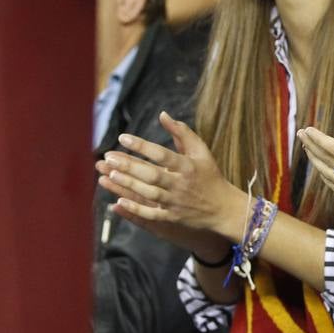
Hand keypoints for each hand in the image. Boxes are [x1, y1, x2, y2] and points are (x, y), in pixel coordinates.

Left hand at [95, 112, 245, 262]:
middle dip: (129, 165)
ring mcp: (176, 202)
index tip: (123, 138)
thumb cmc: (210, 176)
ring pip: (149, 193)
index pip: (162, 154)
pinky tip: (119, 201)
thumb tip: (163, 115)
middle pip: (152, 174)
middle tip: (109, 156)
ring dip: (128, 184)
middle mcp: (181, 184)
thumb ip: (182, 133)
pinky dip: (135, 209)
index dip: (142, 145)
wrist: (224, 208)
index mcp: (188, 166)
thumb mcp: (201, 151)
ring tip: (110, 173)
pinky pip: (152, 214)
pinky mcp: (173, 218)